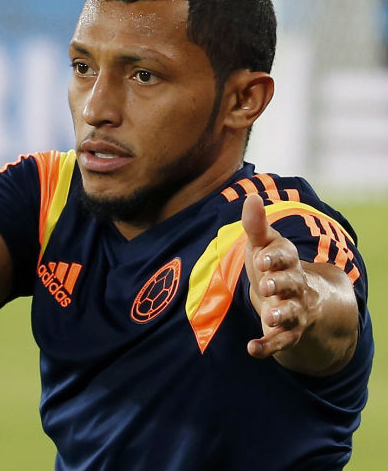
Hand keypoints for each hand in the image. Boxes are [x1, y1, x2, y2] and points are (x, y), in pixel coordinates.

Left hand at [242, 194, 318, 358]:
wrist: (295, 298)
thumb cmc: (272, 266)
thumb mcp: (264, 246)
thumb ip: (256, 226)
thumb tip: (252, 197)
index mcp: (287, 262)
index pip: (285, 257)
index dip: (274, 257)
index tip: (261, 258)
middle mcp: (294, 286)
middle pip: (291, 284)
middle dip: (280, 283)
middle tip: (266, 285)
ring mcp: (294, 310)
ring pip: (291, 313)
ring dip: (281, 314)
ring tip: (269, 316)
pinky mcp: (288, 332)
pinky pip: (281, 341)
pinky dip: (268, 346)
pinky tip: (252, 349)